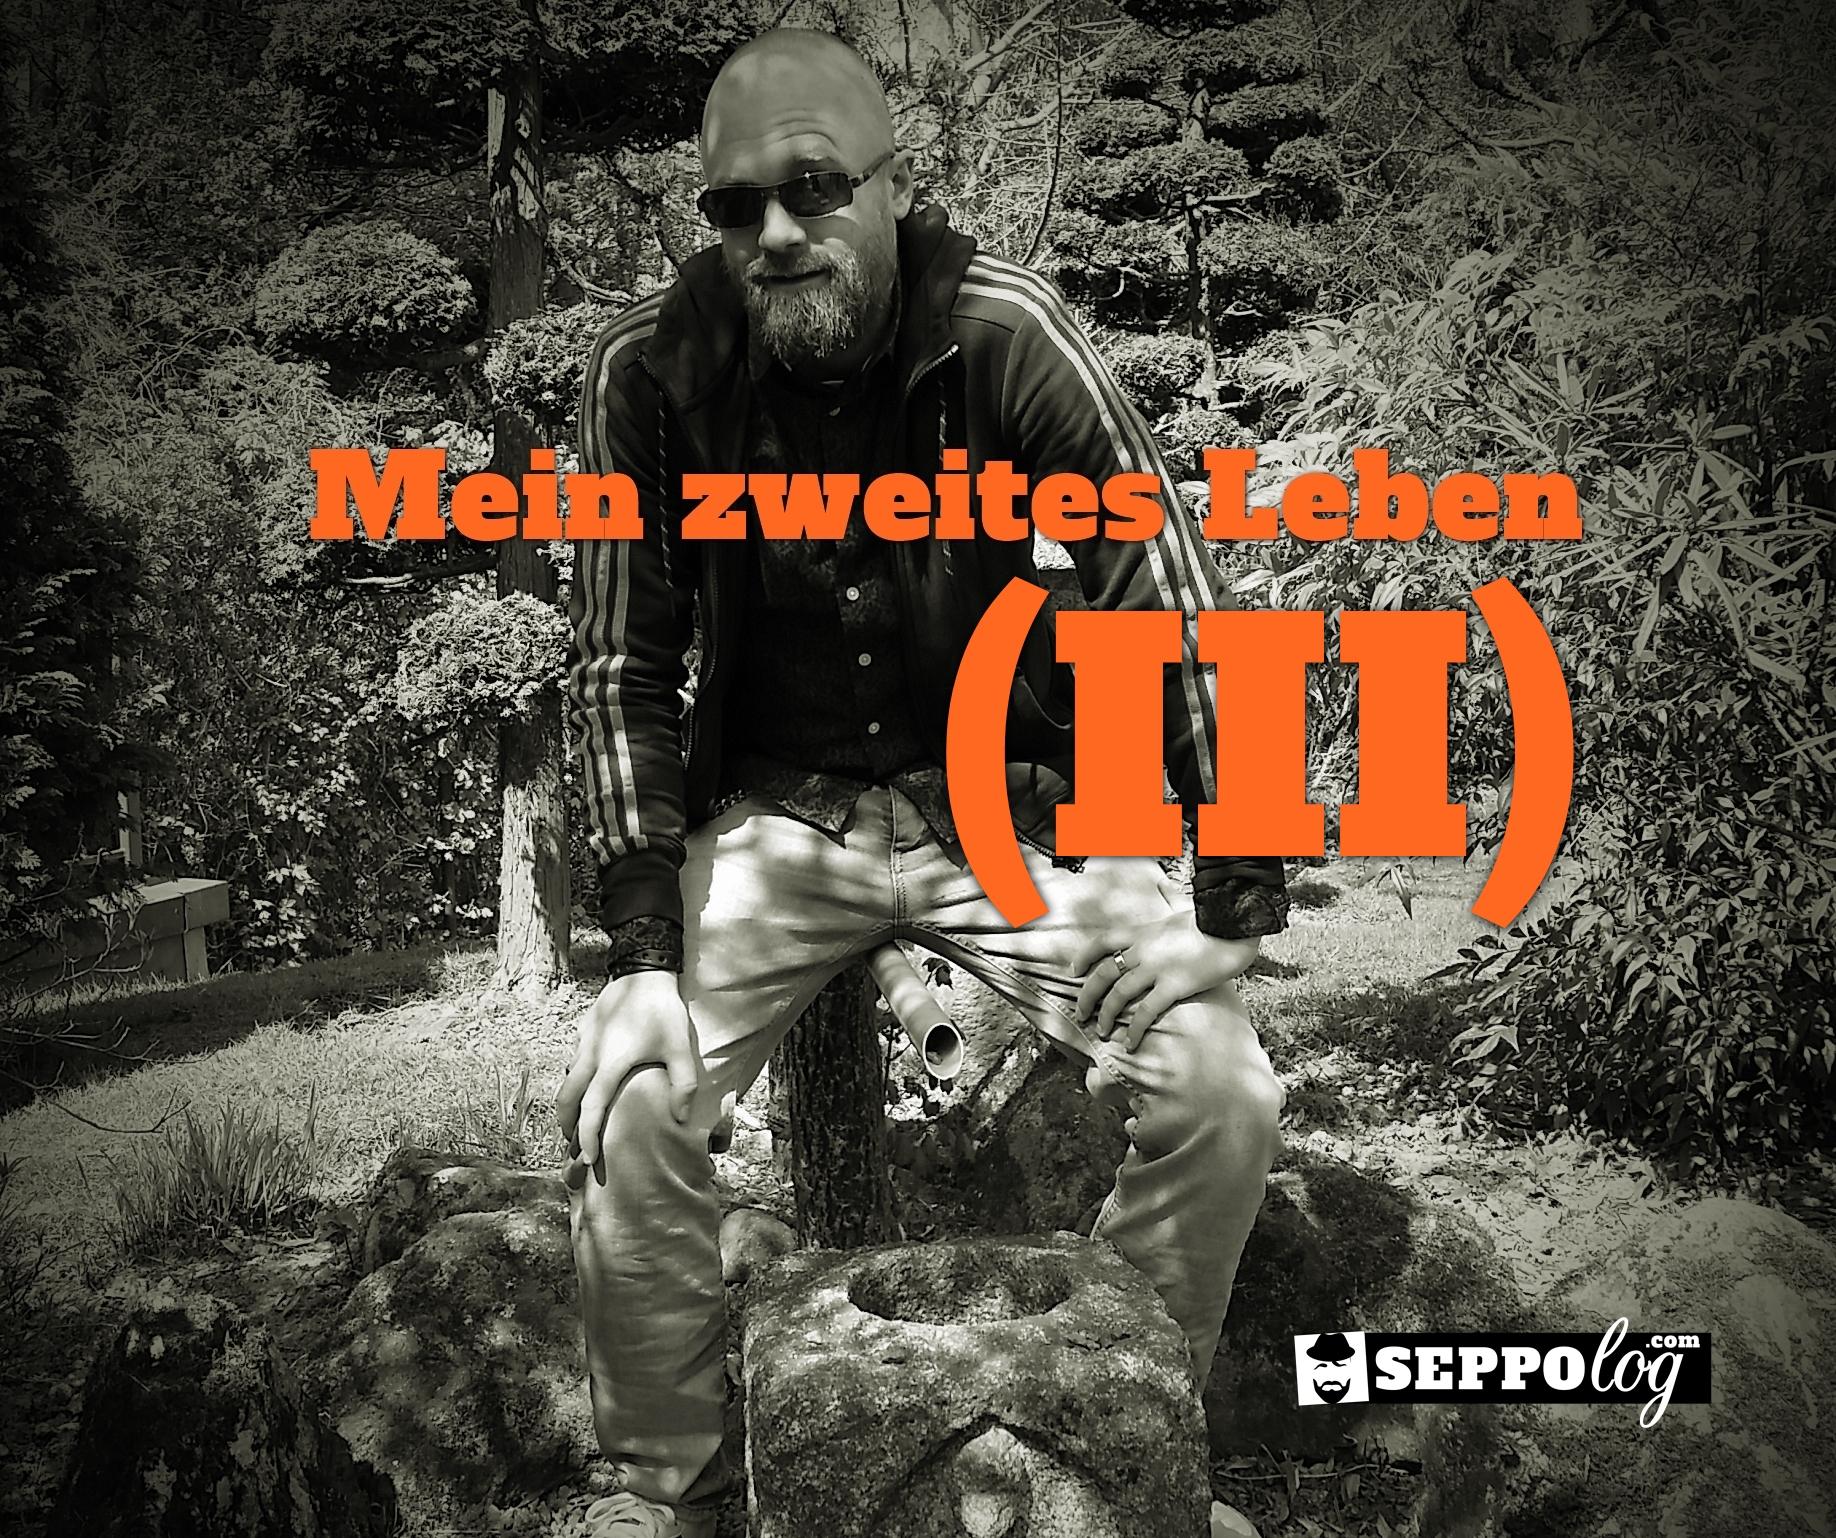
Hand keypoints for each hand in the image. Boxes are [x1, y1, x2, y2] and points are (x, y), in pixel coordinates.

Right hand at [556, 969, 702, 1189]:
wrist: (645, 970)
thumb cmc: (663, 1011)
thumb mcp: (679, 1048)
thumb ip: (682, 1085)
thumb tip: (678, 1120)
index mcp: (610, 1063)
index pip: (592, 1109)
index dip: (588, 1137)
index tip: (590, 1159)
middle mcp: (589, 1055)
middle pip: (566, 1098)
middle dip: (567, 1125)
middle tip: (573, 1145)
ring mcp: (583, 1041)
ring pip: (567, 1079)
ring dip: (569, 1103)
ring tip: (578, 1120)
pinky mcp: (584, 1029)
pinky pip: (573, 1061)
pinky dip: (575, 1080)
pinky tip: (588, 1084)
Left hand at [1073, 913, 1260, 1050]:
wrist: (1233, 925)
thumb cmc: (1211, 919)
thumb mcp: (1182, 908)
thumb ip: (1169, 901)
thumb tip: (1163, 884)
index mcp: (1141, 932)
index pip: (1101, 942)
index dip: (1083, 957)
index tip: (1074, 971)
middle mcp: (1142, 950)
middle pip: (1103, 974)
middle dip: (1088, 996)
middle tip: (1081, 1013)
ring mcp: (1156, 969)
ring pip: (1118, 995)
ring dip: (1106, 1016)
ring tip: (1102, 1032)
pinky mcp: (1174, 986)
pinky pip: (1146, 1012)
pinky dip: (1135, 1029)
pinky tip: (1130, 1043)